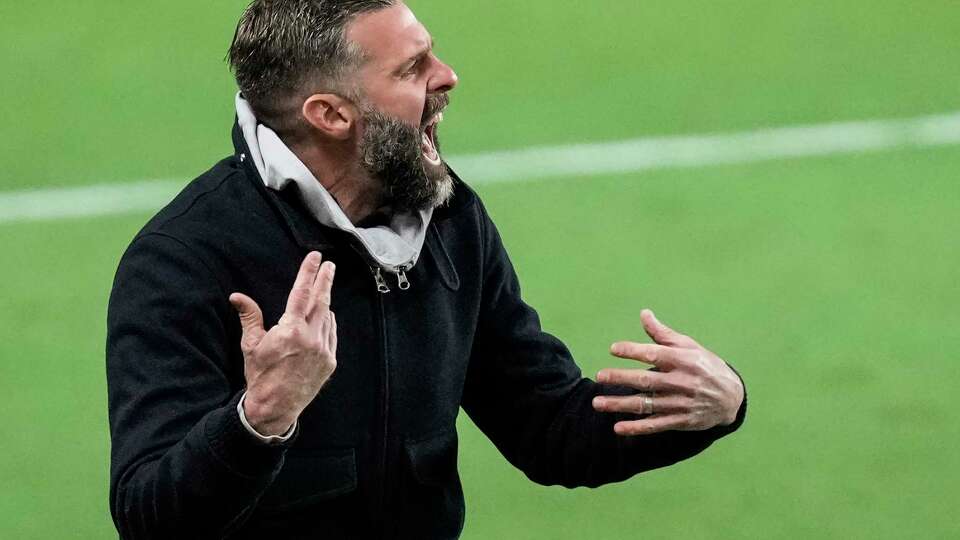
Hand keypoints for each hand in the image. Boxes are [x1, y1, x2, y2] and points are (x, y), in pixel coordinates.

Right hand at [228, 252, 337, 435]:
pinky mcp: (330, 361)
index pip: (301, 293)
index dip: (308, 273)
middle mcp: (310, 338)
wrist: (275, 407)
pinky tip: (324, 318)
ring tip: (322, 292)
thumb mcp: (251, 345)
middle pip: (321, 301)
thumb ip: (250, 317)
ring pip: (328, 318)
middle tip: (330, 265)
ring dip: (325, 303)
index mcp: (290, 330)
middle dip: (325, 280)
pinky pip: (331, 334)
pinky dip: (328, 323)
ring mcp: (323, 350)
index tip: (316, 258)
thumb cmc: (260, 374)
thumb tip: (237, 296)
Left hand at [592, 309, 742, 435]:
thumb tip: (643, 313)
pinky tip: (618, 428)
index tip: (613, 349)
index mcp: (683, 360)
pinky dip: (637, 428)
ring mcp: (680, 403)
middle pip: (646, 380)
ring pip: (646, 405)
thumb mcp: (689, 346)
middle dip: (620, 378)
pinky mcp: (681, 421)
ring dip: (620, 405)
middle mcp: (681, 382)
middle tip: (599, 376)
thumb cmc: (706, 366)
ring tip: (597, 403)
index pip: (654, 353)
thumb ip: (663, 334)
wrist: (733, 397)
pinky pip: (655, 425)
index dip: (633, 350)